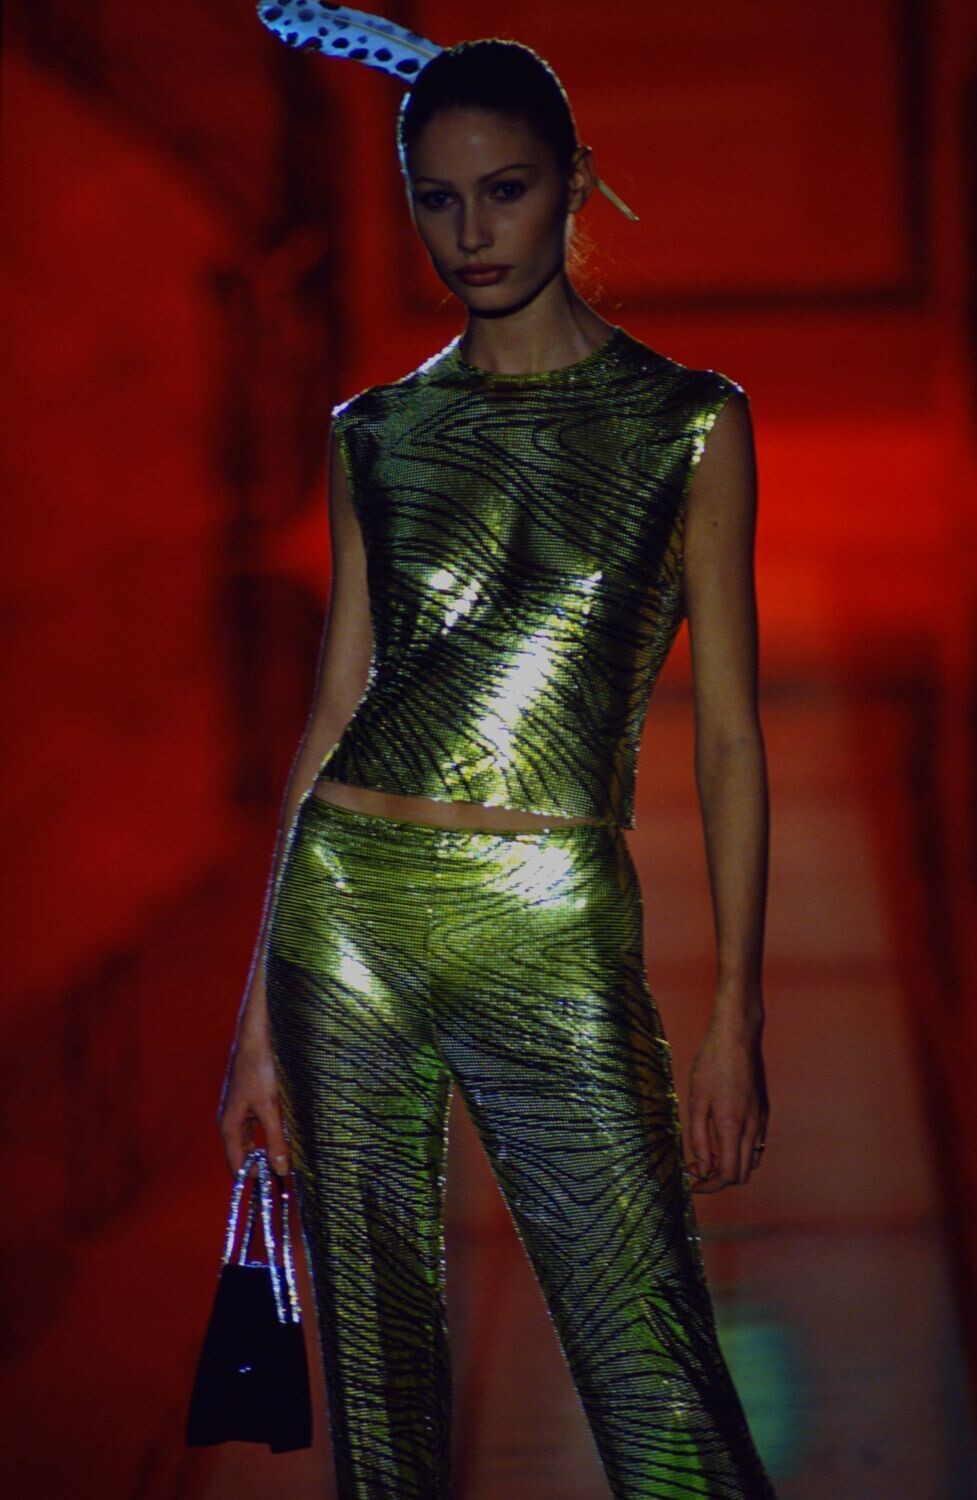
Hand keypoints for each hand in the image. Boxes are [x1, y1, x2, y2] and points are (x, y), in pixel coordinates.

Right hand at [217, 1018, 290, 1179]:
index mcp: (228, 1126)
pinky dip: (271, 1133)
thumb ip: (276, 1140)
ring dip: (268, 1149)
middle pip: (243, 1154)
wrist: (256, 1035)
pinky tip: (288, 1132)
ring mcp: (240, 1110)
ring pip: (252, 1140)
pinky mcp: (251, 1100)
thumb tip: (282, 1170)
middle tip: (288, 1171)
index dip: (254, 1179)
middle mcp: (231, 1120)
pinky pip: (258, 1126)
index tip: (278, 1184)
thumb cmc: (260, 1068)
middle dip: (262, 1165)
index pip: (236, 1166)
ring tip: (291, 1155)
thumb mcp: (271, 1108)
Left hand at [684, 1010, 768, 1192]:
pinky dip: (740, 1151)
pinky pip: (756, 1143)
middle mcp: (753, 1128)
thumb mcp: (696, 1102)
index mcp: (733, 1127)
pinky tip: (722, 1138)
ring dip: (732, 1165)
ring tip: (708, 1154)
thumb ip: (699, 1138)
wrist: (737, 1037)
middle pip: (743, 1173)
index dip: (710, 1185)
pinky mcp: (763, 1111)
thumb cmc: (712, 1065)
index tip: (693, 1183)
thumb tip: (701, 1167)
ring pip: (751, 1160)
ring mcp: (761, 1120)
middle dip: (720, 1178)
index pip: (729, 1175)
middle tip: (697, 1170)